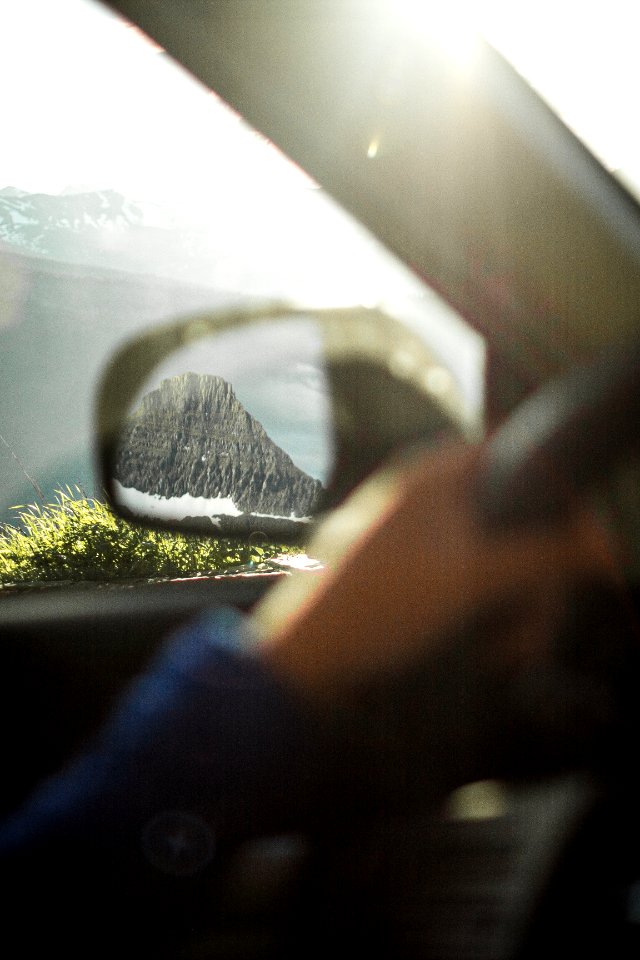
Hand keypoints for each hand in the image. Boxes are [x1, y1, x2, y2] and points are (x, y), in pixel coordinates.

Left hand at [255, 441, 618, 700]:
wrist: (303, 661)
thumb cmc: (377, 607)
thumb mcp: (471, 580)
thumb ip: (543, 557)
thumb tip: (603, 545)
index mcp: (433, 474)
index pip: (516, 457)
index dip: (556, 498)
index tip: (577, 547)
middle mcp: (424, 496)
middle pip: (513, 519)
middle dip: (533, 581)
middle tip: (533, 629)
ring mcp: (414, 537)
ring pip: (492, 559)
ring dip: (512, 610)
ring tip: (505, 654)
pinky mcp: (407, 575)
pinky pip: (465, 585)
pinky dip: (482, 617)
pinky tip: (485, 654)